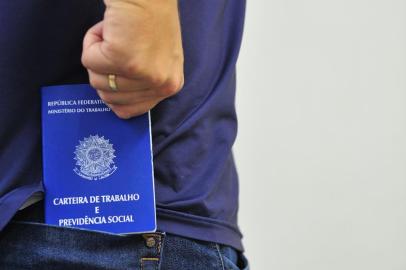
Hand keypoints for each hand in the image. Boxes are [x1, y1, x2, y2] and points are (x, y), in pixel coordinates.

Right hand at [81, 0, 183, 118]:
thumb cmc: (149, 21)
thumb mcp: (155, 62)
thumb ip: (141, 85)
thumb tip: (114, 103)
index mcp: (170, 86)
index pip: (129, 111)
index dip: (113, 91)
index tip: (116, 71)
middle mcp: (161, 85)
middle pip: (109, 99)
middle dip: (104, 71)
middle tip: (120, 46)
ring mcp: (143, 74)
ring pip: (96, 80)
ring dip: (97, 55)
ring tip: (116, 36)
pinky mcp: (124, 59)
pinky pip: (88, 61)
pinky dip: (90, 42)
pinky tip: (108, 29)